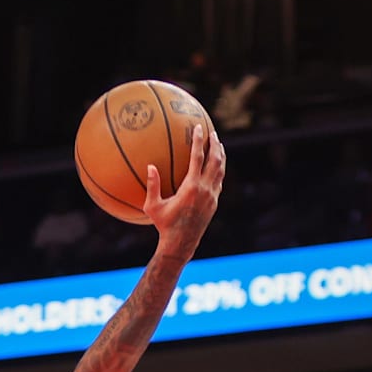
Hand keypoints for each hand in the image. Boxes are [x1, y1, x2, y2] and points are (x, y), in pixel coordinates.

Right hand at [144, 124, 225, 254]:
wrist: (181, 243)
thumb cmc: (164, 225)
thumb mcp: (153, 206)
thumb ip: (152, 186)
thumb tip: (150, 166)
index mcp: (191, 187)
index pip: (198, 158)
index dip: (199, 141)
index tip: (199, 128)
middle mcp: (205, 189)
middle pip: (215, 160)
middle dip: (215, 144)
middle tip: (213, 133)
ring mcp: (212, 196)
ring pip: (221, 170)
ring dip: (220, 156)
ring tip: (218, 145)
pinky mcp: (215, 202)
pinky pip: (219, 181)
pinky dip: (219, 170)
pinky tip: (216, 166)